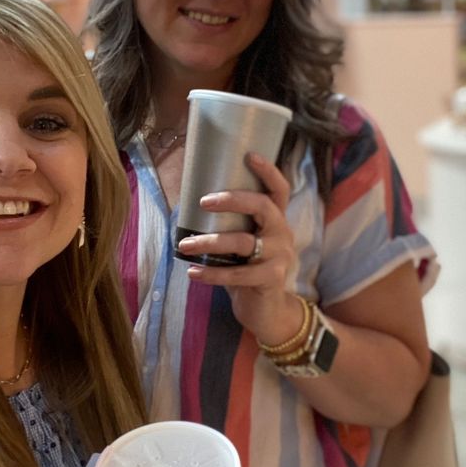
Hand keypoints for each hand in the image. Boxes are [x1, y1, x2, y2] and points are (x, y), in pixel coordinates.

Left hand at [176, 152, 300, 341]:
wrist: (266, 312)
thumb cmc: (247, 271)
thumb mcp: (242, 244)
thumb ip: (229, 226)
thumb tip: (187, 206)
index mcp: (276, 220)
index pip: (279, 190)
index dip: (267, 171)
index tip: (249, 154)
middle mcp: (282, 233)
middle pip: (263, 206)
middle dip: (232, 200)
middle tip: (203, 201)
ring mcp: (280, 256)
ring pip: (243, 242)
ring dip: (209, 242)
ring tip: (183, 245)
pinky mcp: (272, 279)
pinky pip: (237, 274)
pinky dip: (211, 273)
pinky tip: (192, 273)